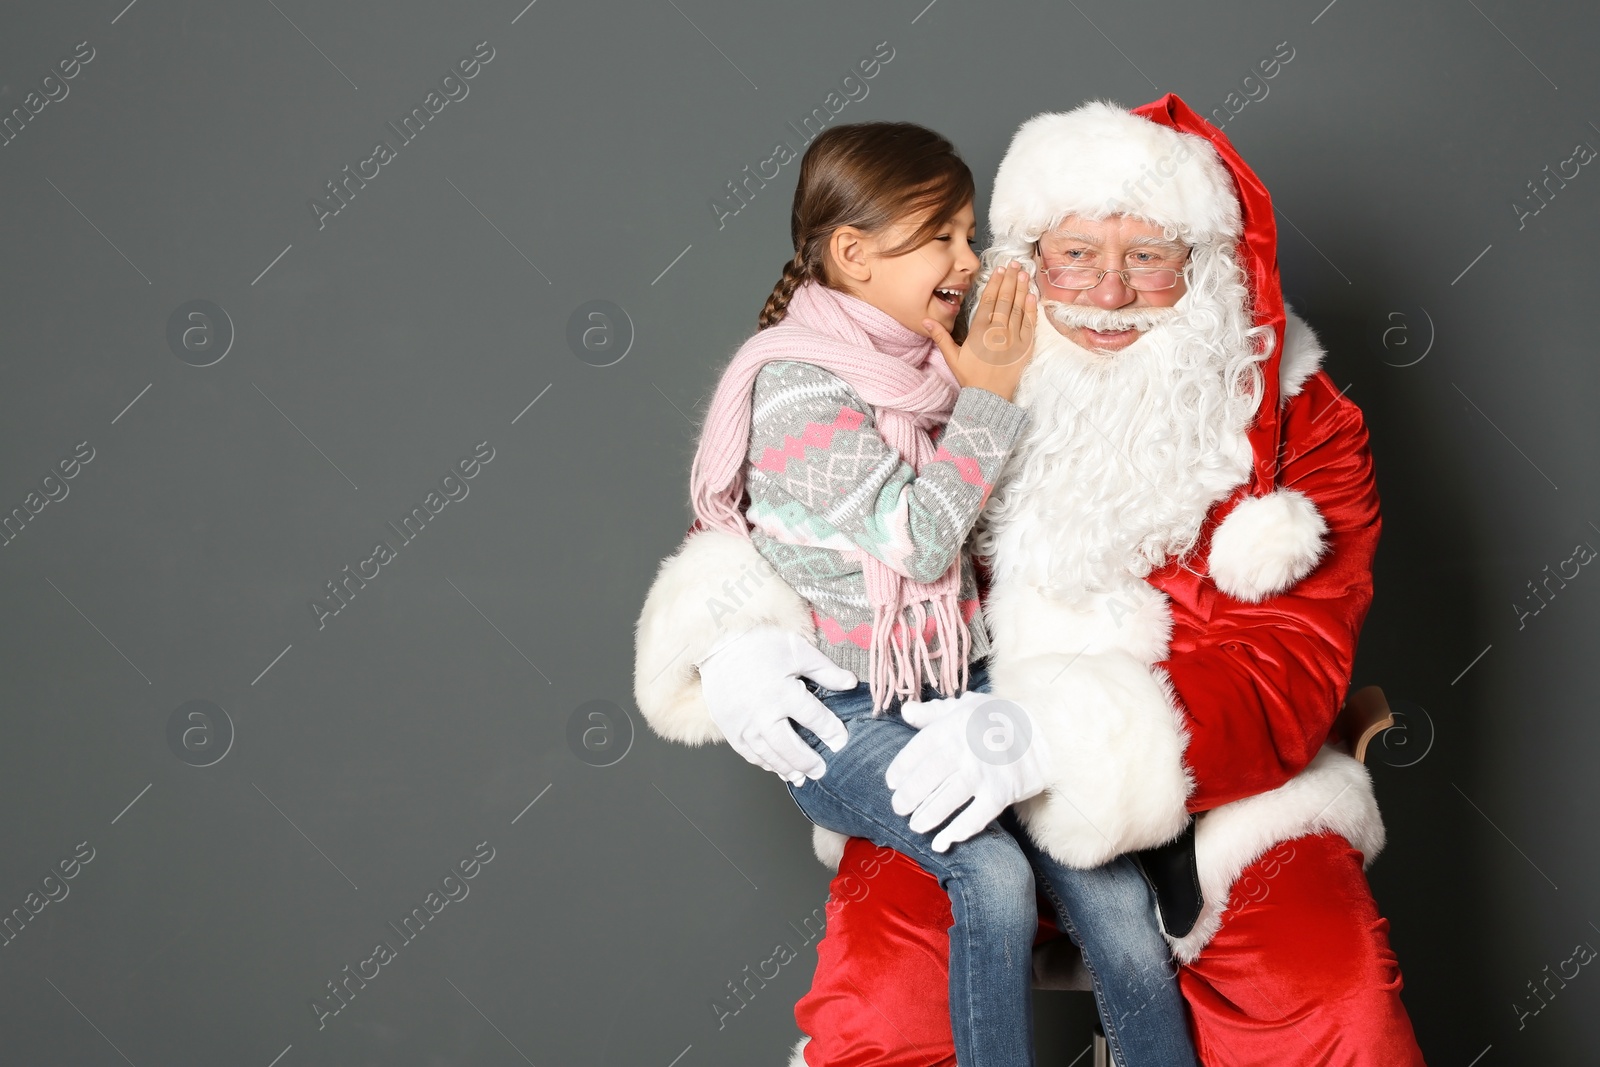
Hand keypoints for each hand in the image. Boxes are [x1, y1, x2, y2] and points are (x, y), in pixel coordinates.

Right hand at [698, 625, 856, 785]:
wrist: (718, 644)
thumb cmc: (759, 643)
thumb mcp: (797, 650)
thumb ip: (825, 670)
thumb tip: (851, 683)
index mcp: (784, 692)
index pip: (815, 719)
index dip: (832, 732)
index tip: (841, 741)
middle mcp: (763, 714)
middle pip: (791, 747)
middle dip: (809, 761)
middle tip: (822, 770)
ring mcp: (744, 725)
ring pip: (770, 755)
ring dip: (788, 769)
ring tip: (802, 777)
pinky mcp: (730, 729)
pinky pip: (749, 753)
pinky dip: (765, 763)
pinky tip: (776, 767)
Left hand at [886, 693, 1052, 851]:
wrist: (1046, 733)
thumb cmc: (1002, 717)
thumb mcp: (967, 706)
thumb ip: (934, 713)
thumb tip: (906, 712)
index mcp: (953, 727)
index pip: (917, 751)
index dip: (900, 769)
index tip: (892, 782)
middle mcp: (965, 751)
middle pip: (926, 779)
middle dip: (908, 797)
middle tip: (898, 808)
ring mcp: (983, 775)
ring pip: (946, 802)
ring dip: (927, 817)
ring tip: (916, 825)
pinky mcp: (1001, 795)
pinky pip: (974, 819)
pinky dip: (957, 832)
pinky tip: (943, 841)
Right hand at [923, 262, 1036, 402]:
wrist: (989, 398)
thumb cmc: (970, 378)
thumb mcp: (952, 357)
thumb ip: (940, 336)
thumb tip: (925, 321)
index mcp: (980, 331)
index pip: (988, 301)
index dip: (994, 283)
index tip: (998, 270)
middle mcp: (998, 331)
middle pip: (1005, 299)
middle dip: (1009, 280)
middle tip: (1013, 264)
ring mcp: (1013, 338)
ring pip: (1018, 308)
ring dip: (1021, 288)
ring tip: (1023, 273)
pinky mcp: (1025, 347)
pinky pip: (1029, 323)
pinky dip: (1031, 308)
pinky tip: (1032, 295)